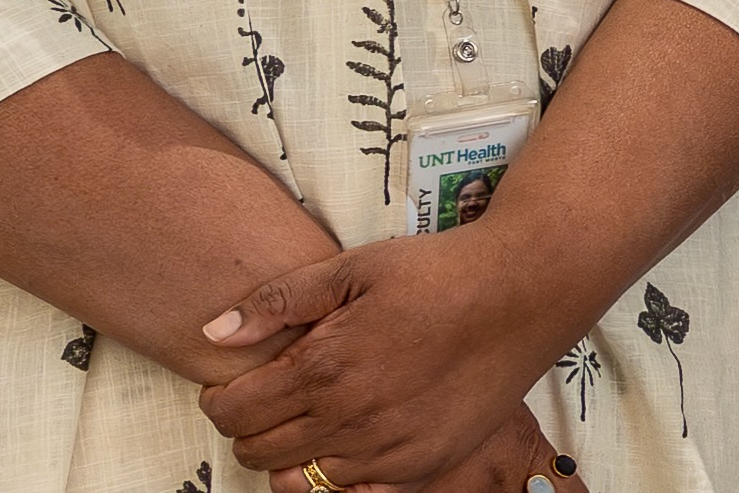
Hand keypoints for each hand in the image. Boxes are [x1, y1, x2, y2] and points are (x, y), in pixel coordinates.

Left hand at [200, 235, 560, 489]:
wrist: (524, 291)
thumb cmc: (439, 271)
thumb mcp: (356, 267)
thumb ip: (280, 301)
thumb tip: (214, 333)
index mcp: (325, 367)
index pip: (234, 411)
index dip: (221, 398)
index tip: (233, 384)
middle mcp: (349, 418)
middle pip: (258, 450)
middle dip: (249, 425)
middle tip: (270, 397)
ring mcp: (385, 450)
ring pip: (299, 478)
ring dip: (290, 451)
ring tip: (312, 414)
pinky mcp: (420, 466)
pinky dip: (337, 474)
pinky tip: (349, 439)